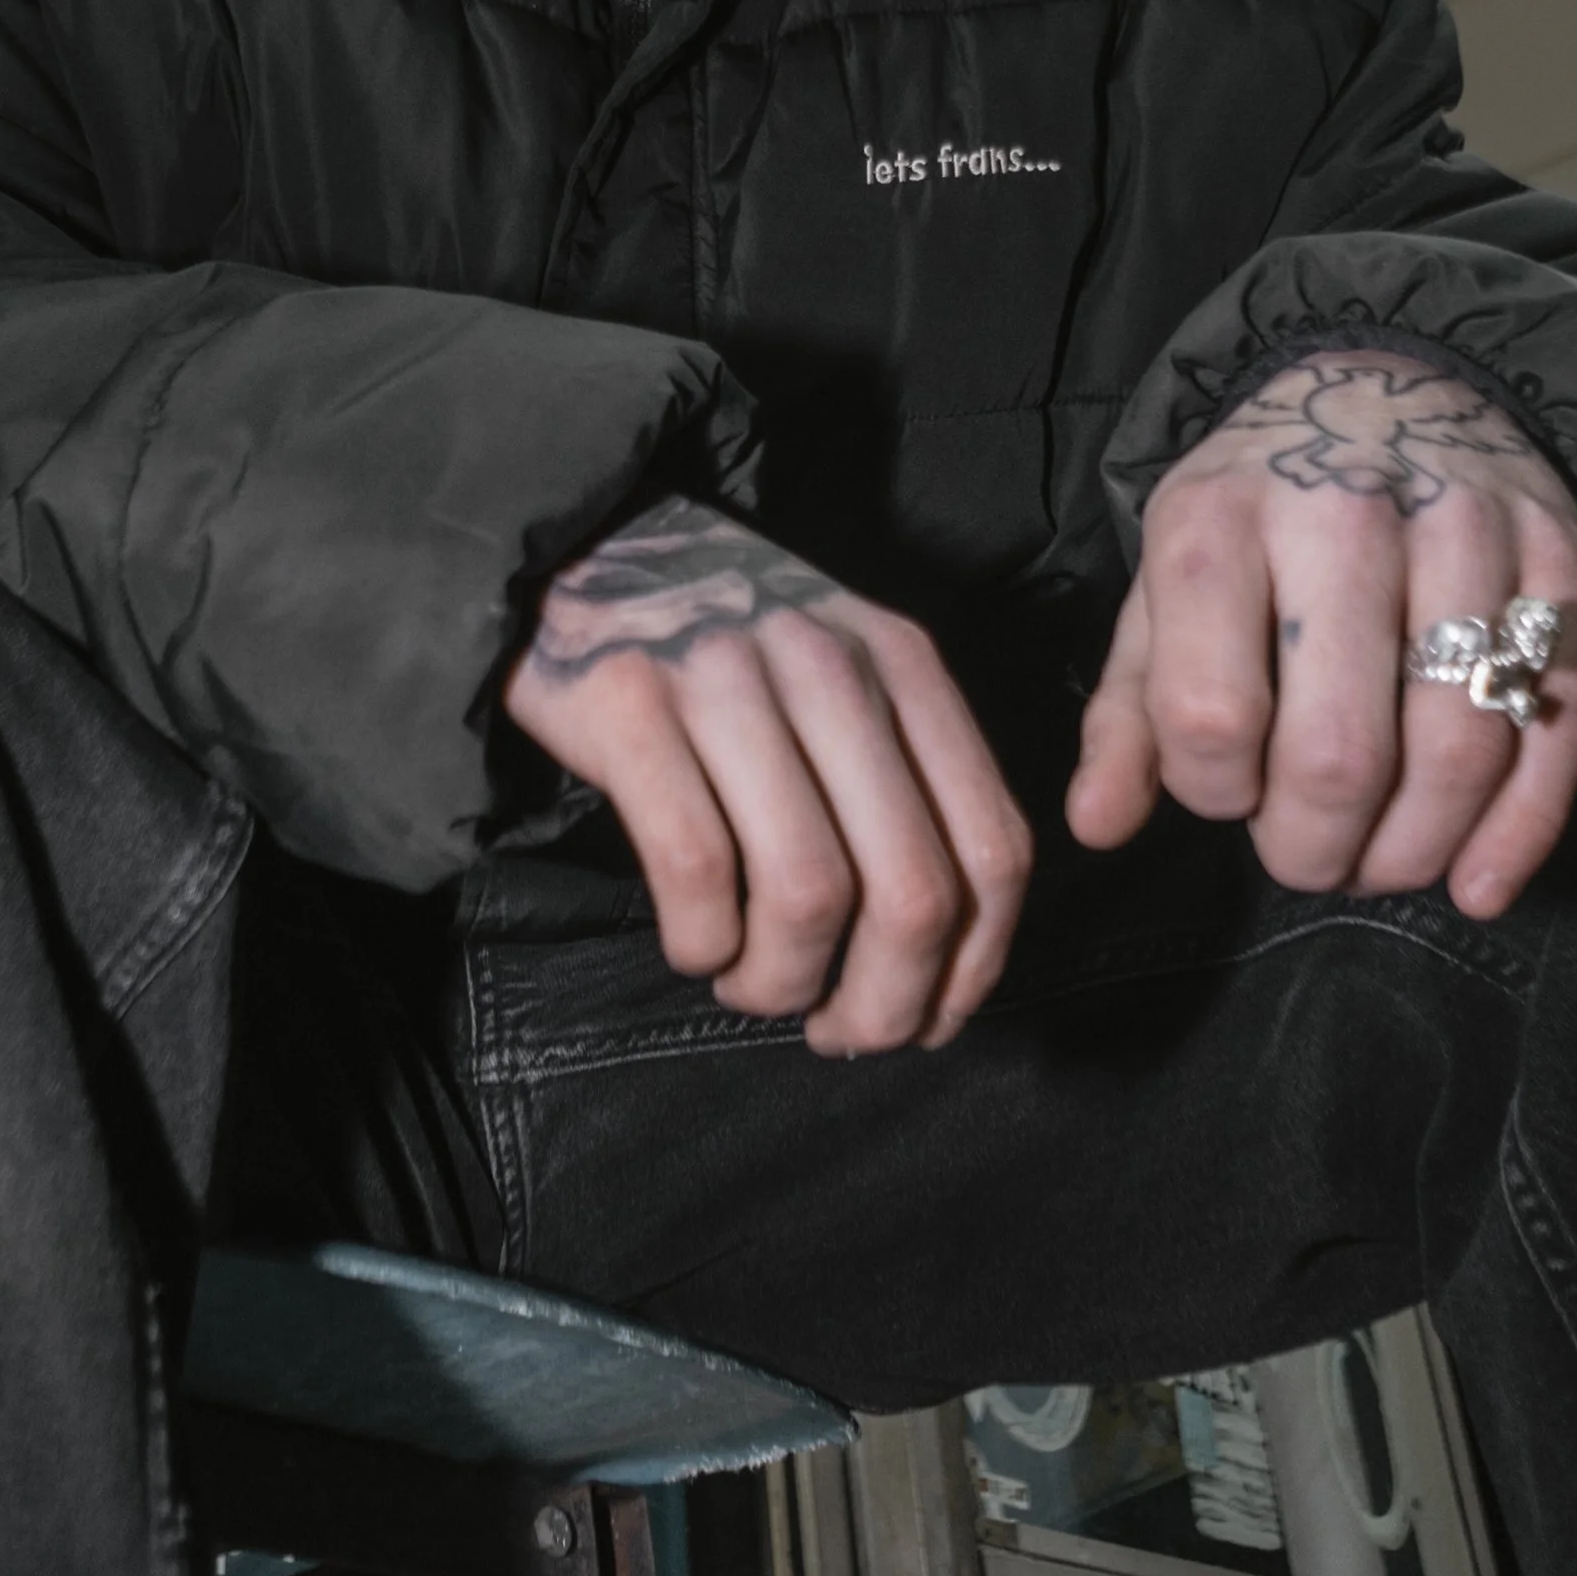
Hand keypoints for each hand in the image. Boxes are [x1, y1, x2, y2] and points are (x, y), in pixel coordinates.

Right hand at [503, 496, 1031, 1054]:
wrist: (583, 544)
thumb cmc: (724, 643)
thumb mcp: (843, 672)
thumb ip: (905, 780)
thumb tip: (945, 956)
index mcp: (904, 664)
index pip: (993, 846)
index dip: (973, 967)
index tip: (928, 1020)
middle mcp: (830, 667)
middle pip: (913, 892)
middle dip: (884, 1003)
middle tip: (836, 1031)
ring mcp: (727, 681)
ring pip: (809, 892)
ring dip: (784, 980)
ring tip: (751, 982)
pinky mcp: (629, 705)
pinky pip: (695, 866)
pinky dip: (702, 941)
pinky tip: (695, 944)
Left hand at [1066, 351, 1576, 916]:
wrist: (1382, 381)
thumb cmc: (1256, 516)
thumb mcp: (1164, 588)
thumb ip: (1130, 712)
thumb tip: (1095, 826)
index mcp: (1219, 521)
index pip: (1210, 715)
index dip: (1215, 794)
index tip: (1227, 796)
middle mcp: (1343, 514)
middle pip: (1338, 751)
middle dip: (1317, 847)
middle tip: (1309, 859)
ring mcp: (1465, 532)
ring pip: (1456, 749)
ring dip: (1415, 849)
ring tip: (1381, 863)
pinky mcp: (1560, 561)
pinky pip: (1557, 722)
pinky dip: (1520, 829)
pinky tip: (1478, 886)